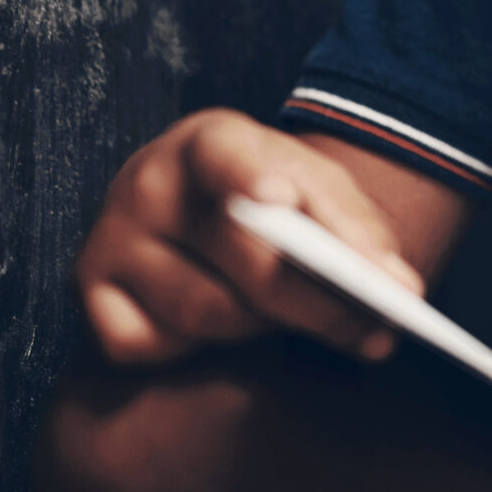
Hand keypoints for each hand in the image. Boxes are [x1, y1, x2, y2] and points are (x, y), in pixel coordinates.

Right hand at [72, 108, 424, 365]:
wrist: (195, 204)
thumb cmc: (267, 196)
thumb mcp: (317, 188)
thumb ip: (361, 232)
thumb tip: (403, 292)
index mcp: (209, 141)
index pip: (226, 154)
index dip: (249, 177)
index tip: (277, 200)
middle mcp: (146, 182)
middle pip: (243, 259)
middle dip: (316, 301)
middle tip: (374, 330)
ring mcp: (109, 238)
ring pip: (203, 313)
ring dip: (260, 329)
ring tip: (297, 323)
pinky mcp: (88, 295)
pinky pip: (149, 347)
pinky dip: (190, 350)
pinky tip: (213, 327)